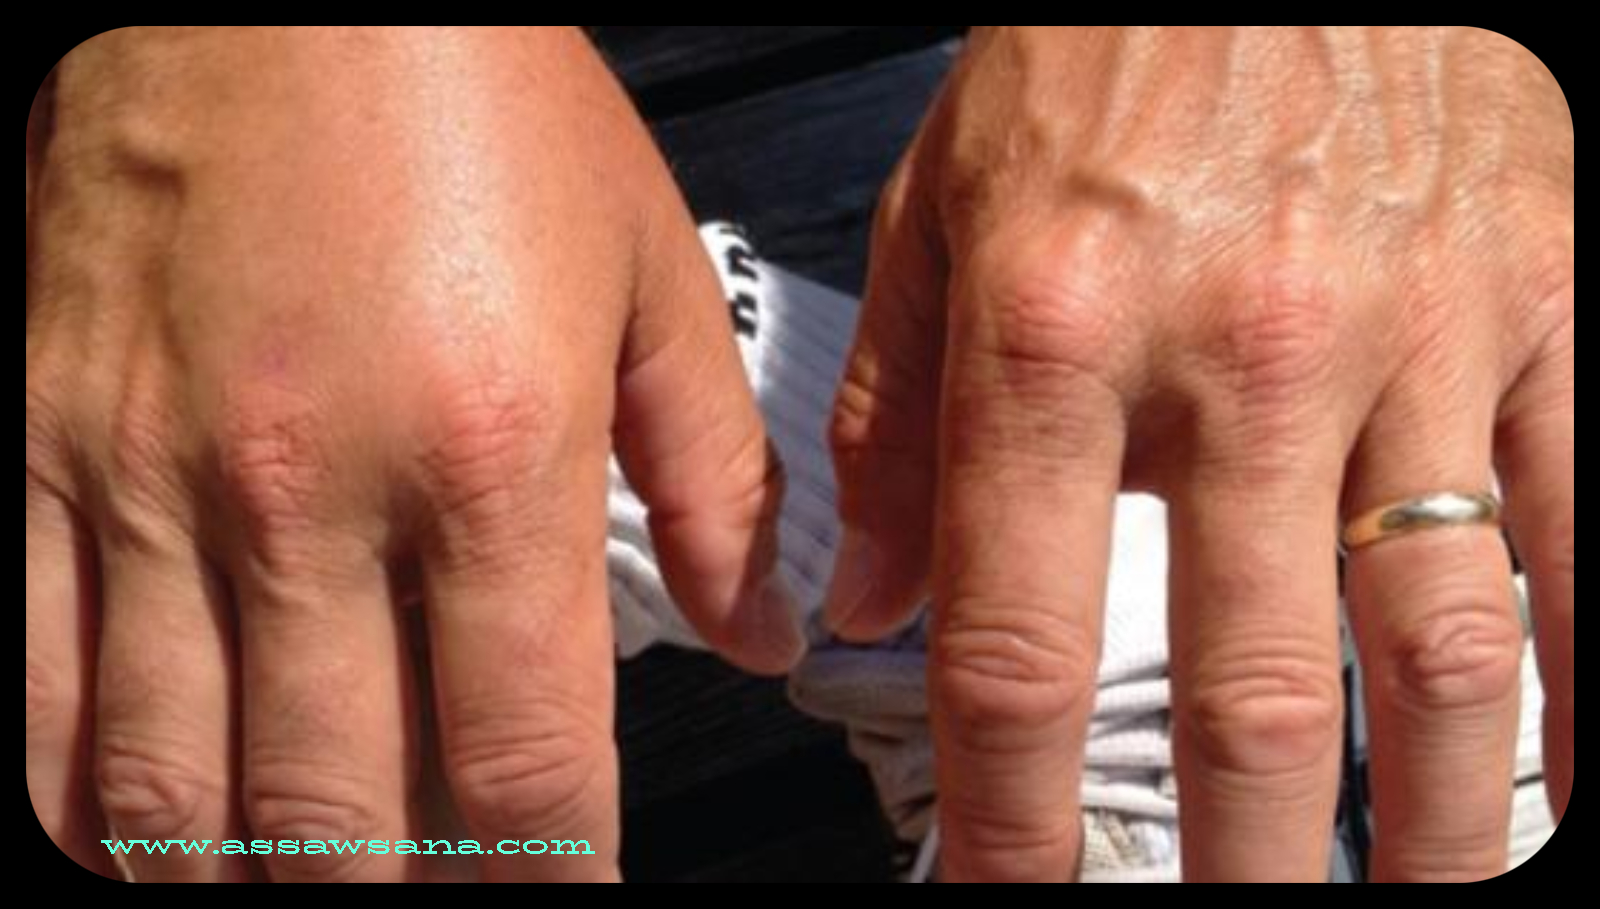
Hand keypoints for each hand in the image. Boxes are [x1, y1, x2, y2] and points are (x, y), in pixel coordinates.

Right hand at [26, 26, 798, 881]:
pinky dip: (81, 804)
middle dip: (409, 904)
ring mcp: (155, 478)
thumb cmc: (467, 90)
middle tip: (445, 903)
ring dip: (244, 881)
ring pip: (176, 788)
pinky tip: (137, 841)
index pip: (531, 765)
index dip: (558, 885)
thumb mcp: (649, 274)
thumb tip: (758, 627)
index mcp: (491, 450)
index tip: (574, 906)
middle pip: (348, 817)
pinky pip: (37, 686)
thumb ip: (716, 478)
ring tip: (303, 893)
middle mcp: (313, 486)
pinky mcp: (44, 444)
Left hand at [826, 26, 1570, 880]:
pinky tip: (1577, 778)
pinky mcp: (1543, 301)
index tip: (1004, 896)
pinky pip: (1586, 523)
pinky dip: (1594, 675)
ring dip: (1434, 819)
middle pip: (1248, 689)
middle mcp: (1240, 354)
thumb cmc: (1104, 47)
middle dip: (1235, 864)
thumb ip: (895, 423)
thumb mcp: (941, 212)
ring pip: (1438, 644)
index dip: (1007, 812)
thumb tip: (865, 603)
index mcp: (1059, 337)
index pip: (1019, 643)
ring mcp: (1413, 335)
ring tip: (1414, 901)